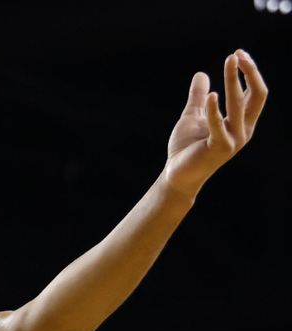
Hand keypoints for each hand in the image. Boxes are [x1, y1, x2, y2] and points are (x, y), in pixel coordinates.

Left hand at [163, 49, 267, 196]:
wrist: (176, 174)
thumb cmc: (186, 148)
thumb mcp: (193, 116)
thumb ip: (198, 97)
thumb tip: (201, 74)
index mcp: (240, 122)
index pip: (255, 93)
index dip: (249, 73)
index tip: (236, 54)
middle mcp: (243, 130)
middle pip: (256, 96)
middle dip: (249, 73)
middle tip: (237, 54)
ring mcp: (233, 140)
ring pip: (239, 105)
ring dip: (234, 81)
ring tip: (229, 61)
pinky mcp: (219, 148)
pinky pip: (219, 125)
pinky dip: (215, 109)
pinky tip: (211, 94)